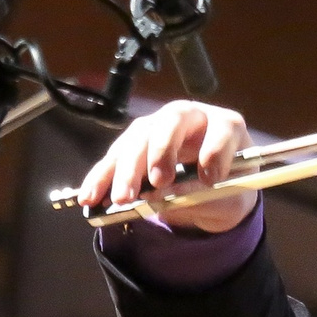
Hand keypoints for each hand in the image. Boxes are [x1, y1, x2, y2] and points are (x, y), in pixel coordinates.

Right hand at [77, 99, 257, 231]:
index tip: (210, 179)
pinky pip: (114, 158)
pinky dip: (101, 179)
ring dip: (126, 170)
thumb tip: (163, 195)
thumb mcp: (227, 196)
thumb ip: (202, 194)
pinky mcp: (134, 144)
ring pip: (137, 139)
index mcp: (224, 125)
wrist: (215, 188)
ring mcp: (159, 127)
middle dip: (161, 151)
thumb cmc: (227, 187)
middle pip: (171, 123)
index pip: (222, 128)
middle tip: (158, 182)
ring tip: (121, 199)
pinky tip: (90, 197)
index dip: (215, 151)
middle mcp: (190, 117)